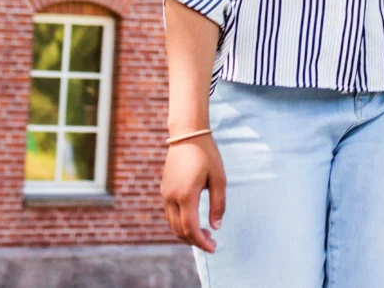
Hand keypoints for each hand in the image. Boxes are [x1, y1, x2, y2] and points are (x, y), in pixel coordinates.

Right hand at [161, 136, 224, 250]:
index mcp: (185, 195)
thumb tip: (216, 226)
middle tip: (211, 242)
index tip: (214, 248)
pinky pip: (170, 214)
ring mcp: (165, 194)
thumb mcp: (219, 179)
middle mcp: (171, 197)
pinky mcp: (164, 190)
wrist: (187, 135)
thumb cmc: (207, 155)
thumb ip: (218, 204)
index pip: (190, 228)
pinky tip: (194, 221)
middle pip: (179, 230)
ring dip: (187, 233)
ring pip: (172, 224)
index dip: (201, 242)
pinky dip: (181, 223)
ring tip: (205, 233)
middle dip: (195, 240)